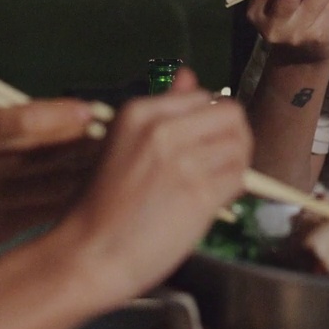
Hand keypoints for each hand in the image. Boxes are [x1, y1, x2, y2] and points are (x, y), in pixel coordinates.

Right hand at [0, 100, 104, 245]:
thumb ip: (21, 122)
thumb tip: (83, 114)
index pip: (15, 120)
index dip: (57, 115)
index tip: (88, 110)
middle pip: (40, 154)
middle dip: (82, 142)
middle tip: (113, 133)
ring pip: (52, 184)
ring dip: (88, 171)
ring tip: (114, 158)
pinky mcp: (1, 227)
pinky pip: (51, 209)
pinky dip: (77, 196)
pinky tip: (98, 186)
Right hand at [61, 68, 251, 300]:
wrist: (88, 254)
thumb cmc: (101, 205)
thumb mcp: (123, 143)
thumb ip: (163, 108)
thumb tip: (189, 74)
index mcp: (140, 112)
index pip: (205, 97)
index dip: (212, 121)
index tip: (203, 144)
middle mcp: (162, 129)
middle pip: (231, 115)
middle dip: (234, 138)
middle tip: (219, 162)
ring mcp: (182, 161)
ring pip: (240, 147)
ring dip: (235, 165)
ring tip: (214, 183)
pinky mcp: (198, 194)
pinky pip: (238, 178)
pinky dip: (233, 189)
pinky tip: (213, 201)